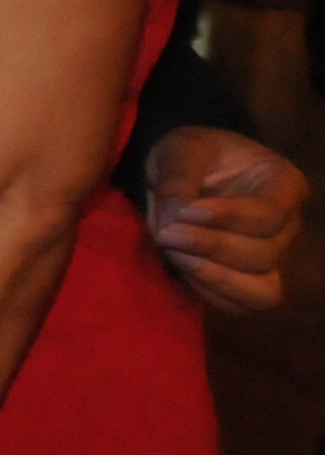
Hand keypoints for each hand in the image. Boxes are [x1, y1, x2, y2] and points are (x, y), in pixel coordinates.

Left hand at [143, 124, 303, 314]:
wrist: (184, 171)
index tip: (187, 212)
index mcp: (284, 184)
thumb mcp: (180, 149)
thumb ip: (178, 179)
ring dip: (214, 276)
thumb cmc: (191, 153)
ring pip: (262, 288)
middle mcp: (287, 226)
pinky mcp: (250, 281)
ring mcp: (272, 257)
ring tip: (174, 253)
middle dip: (214, 247)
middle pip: (266, 254)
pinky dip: (212, 293)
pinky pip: (243, 305)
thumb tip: (173, 220)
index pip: (271, 214)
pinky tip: (181, 270)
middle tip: (167, 233)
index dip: (232, 218)